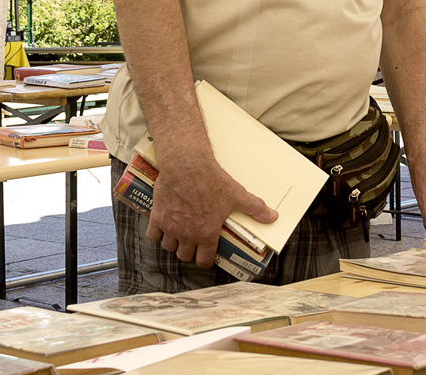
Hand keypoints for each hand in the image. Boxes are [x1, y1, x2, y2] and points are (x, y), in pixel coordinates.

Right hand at [146, 141, 277, 268]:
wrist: (187, 165)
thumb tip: (273, 217)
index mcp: (207, 233)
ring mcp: (171, 227)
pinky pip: (152, 236)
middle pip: (184, 256)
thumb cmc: (213, 180)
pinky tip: (163, 226)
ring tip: (180, 233)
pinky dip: (157, 234)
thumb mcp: (237, 194)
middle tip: (193, 241)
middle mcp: (188, 234)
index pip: (203, 261)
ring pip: (168, 247)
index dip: (205, 259)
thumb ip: (255, 208)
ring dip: (174, 243)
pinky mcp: (157, 217)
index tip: (206, 253)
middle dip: (189, 251)